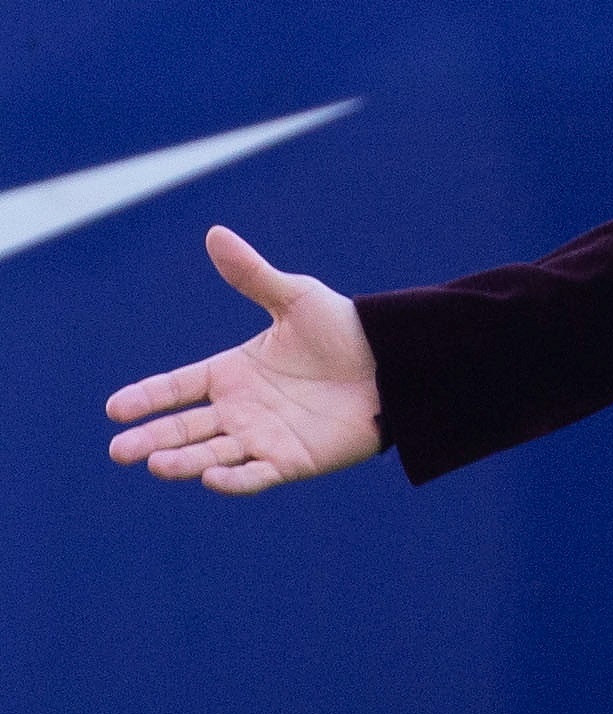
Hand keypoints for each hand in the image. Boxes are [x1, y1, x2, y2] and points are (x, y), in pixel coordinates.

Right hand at [105, 226, 381, 492]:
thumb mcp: (295, 297)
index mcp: (232, 372)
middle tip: (119, 450)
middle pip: (184, 428)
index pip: (178, 387)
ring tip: (155, 462)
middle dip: (151, 438)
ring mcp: (261, 437)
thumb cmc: (343, 329)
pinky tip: (212, 477)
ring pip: (211, 454)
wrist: (395, 360)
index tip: (114, 408)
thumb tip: (215, 233)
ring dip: (182, 461)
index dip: (147, 397)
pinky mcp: (289, 461)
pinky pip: (255, 475)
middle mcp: (239, 409)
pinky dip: (233, 480)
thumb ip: (252, 274)